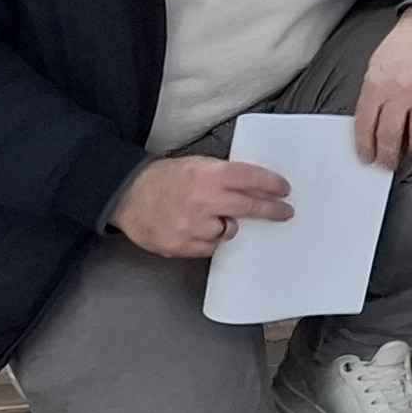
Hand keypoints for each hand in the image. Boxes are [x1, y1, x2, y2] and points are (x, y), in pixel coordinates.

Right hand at [111, 156, 293, 259]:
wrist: (127, 196)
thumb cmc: (164, 179)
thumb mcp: (197, 165)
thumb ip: (225, 175)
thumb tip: (256, 184)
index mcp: (208, 176)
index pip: (251, 179)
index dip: (272, 185)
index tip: (284, 190)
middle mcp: (202, 201)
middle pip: (249, 207)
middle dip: (271, 210)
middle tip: (284, 212)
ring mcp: (192, 226)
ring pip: (229, 231)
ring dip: (227, 225)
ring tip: (212, 217)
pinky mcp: (181, 246)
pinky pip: (209, 247)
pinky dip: (208, 239)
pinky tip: (197, 229)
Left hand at [353, 4, 411, 165]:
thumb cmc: (406, 41)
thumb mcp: (378, 62)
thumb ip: (374, 90)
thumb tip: (372, 120)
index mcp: (377, 84)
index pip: (366, 124)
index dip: (365, 146)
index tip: (368, 158)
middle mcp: (401, 92)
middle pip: (391, 135)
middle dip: (388, 155)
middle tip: (389, 164)